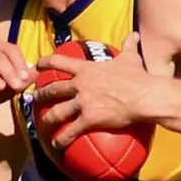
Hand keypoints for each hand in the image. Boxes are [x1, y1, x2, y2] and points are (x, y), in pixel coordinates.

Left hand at [33, 32, 155, 147]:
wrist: (145, 96)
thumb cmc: (138, 77)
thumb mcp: (131, 58)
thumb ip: (129, 45)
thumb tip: (134, 35)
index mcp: (86, 69)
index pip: (59, 62)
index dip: (44, 62)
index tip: (37, 65)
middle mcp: (80, 84)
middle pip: (53, 89)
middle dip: (40, 94)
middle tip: (35, 98)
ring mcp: (83, 102)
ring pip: (56, 112)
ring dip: (47, 119)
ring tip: (42, 124)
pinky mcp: (89, 119)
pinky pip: (70, 131)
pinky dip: (61, 140)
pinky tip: (57, 145)